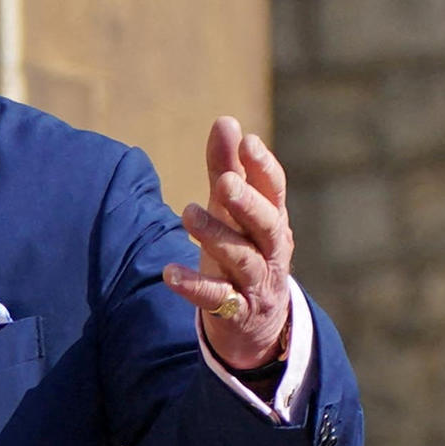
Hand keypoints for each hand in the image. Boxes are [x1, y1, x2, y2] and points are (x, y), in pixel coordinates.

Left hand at [163, 116, 293, 371]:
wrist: (257, 325)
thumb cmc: (244, 252)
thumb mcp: (234, 212)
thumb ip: (228, 169)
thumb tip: (226, 120)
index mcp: (273, 221)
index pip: (275, 190)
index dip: (264, 167)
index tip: (248, 141)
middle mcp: (271, 251)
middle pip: (266, 224)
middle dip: (247, 202)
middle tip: (225, 182)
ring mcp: (256, 283)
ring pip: (243, 259)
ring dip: (216, 236)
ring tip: (187, 213)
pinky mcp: (236, 311)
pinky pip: (217, 299)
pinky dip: (194, 286)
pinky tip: (169, 273)